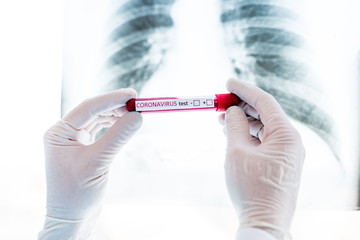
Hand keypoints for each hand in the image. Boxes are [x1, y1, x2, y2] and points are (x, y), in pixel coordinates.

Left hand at [39, 89, 141, 239]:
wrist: (71, 218)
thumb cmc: (78, 193)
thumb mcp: (99, 162)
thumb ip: (118, 137)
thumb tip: (137, 116)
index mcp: (59, 132)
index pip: (88, 108)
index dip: (112, 99)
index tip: (132, 94)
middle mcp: (64, 133)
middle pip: (93, 111)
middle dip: (115, 106)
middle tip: (138, 103)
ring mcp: (73, 140)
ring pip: (97, 119)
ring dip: (116, 115)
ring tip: (134, 114)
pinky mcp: (83, 148)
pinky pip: (100, 130)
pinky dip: (113, 126)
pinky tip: (124, 124)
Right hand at [219, 79, 304, 239]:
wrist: (264, 222)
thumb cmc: (251, 188)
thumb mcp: (237, 151)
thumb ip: (234, 126)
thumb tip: (232, 110)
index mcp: (286, 135)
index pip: (265, 102)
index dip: (244, 90)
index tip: (228, 83)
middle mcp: (291, 141)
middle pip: (265, 113)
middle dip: (242, 106)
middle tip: (220, 104)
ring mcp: (287, 153)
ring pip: (263, 127)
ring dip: (243, 121)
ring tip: (222, 120)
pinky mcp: (280, 162)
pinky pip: (264, 140)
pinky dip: (248, 135)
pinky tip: (233, 135)